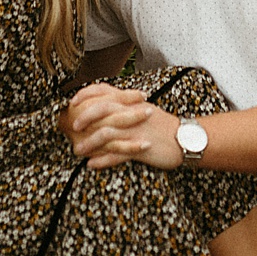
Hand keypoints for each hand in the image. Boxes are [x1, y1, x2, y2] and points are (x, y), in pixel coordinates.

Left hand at [63, 83, 180, 169]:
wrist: (184, 138)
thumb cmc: (161, 125)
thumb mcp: (142, 109)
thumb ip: (124, 105)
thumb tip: (103, 105)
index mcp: (130, 101)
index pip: (104, 90)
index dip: (86, 94)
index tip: (72, 101)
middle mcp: (131, 113)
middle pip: (102, 109)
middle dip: (84, 117)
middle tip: (72, 126)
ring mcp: (135, 131)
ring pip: (106, 134)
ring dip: (89, 143)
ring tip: (77, 151)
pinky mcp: (140, 148)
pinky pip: (118, 154)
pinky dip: (103, 160)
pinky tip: (92, 165)